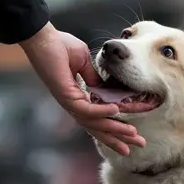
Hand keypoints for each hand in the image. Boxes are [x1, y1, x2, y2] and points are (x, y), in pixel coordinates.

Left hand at [19, 23, 145, 155]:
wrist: (43, 38)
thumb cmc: (60, 46)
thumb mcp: (85, 62)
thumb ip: (94, 77)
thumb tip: (104, 88)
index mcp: (78, 98)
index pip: (99, 119)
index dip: (116, 128)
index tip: (134, 133)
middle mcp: (73, 104)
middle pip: (98, 127)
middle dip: (119, 138)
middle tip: (139, 145)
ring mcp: (69, 102)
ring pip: (94, 123)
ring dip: (114, 129)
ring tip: (132, 133)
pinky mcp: (66, 96)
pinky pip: (86, 109)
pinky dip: (101, 111)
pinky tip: (116, 111)